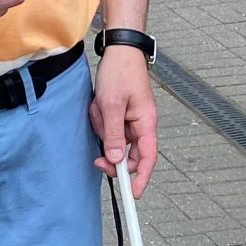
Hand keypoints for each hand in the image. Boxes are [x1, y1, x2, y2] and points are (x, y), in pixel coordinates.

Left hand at [90, 43, 157, 195]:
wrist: (119, 50)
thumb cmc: (120, 72)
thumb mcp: (112, 105)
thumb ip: (114, 134)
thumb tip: (116, 160)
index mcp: (146, 123)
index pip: (148, 158)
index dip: (142, 178)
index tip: (134, 194)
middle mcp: (141, 125)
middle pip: (128, 154)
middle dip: (111, 152)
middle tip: (97, 156)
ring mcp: (131, 120)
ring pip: (114, 139)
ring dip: (102, 128)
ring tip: (99, 108)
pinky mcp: (120, 115)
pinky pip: (108, 127)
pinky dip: (100, 120)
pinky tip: (98, 106)